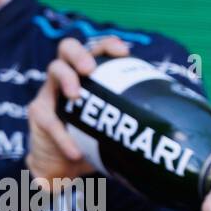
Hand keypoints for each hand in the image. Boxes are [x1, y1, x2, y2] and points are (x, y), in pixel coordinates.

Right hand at [27, 35, 129, 189]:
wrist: (65, 165)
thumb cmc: (95, 141)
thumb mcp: (115, 129)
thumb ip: (133, 122)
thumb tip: (170, 128)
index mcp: (88, 74)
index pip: (97, 49)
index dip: (108, 45)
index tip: (124, 52)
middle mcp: (69, 76)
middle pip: (69, 47)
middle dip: (80, 53)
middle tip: (89, 69)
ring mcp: (51, 91)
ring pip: (54, 69)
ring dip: (66, 78)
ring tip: (76, 96)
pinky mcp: (39, 113)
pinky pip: (49, 119)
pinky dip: (63, 136)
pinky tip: (75, 151)